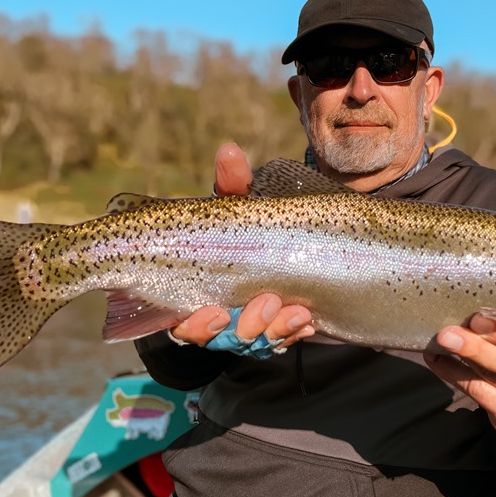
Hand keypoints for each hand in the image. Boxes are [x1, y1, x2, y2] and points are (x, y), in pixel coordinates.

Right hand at [170, 143, 314, 350]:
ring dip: (275, 332)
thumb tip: (229, 152)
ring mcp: (247, 324)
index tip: (216, 314)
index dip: (198, 326)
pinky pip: (281, 341)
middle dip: (247, 329)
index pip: (184, 323)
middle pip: (223, 340)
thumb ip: (232, 184)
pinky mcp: (275, 327)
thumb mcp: (236, 203)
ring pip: (255, 344)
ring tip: (299, 313)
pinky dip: (294, 332)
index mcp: (195, 290)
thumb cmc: (244, 222)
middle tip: (270, 304)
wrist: (287, 240)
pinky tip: (311, 319)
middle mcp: (216, 314)